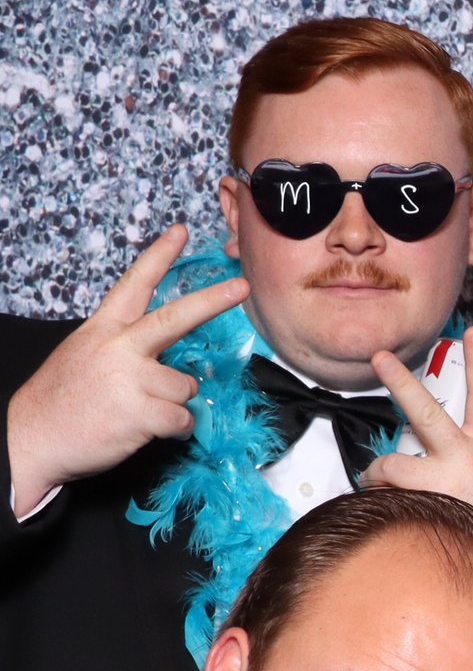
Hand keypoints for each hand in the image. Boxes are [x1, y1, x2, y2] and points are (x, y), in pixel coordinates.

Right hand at [6, 225, 245, 514]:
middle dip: (214, 300)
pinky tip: (146, 429)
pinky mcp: (140, 413)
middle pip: (177, 318)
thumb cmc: (61, 399)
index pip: (134, 284)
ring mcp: (130, 379)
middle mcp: (119, 347)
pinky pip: (183, 419)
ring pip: (185, 386)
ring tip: (140, 411)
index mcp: (103, 329)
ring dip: (174, 402)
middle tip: (242, 287)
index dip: (160, 256)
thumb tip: (165, 355)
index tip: (182, 231)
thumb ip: (123, 346)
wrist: (31, 438)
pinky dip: (175, 429)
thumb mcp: (84, 354)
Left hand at [362, 325, 472, 574]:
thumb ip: (464, 461)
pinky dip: (379, 506)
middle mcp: (468, 459)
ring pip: (391, 464)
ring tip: (378, 488)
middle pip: (426, 412)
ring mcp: (443, 482)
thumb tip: (414, 453)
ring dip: (378, 477)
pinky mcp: (421, 507)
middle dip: (400, 381)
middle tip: (381, 356)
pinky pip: (383, 498)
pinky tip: (392, 520)